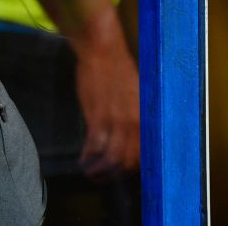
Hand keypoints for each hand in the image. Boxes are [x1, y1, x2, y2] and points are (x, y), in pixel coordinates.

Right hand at [73, 14, 140, 178]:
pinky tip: (82, 160)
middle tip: (105, 176)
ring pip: (111, 158)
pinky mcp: (97, 117)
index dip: (133, 166)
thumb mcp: (135, 94)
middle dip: (116, 173)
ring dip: (100, 170)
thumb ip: (133, 116)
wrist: (102, 51)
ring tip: (91, 172)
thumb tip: (129, 133)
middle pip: (128, 161)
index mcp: (145, 118)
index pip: (144, 153)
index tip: (123, 170)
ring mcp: (115, 121)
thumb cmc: (117, 67)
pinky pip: (94, 146)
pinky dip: (87, 157)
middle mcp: (134, 123)